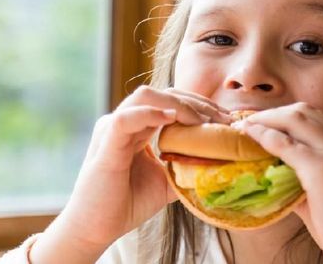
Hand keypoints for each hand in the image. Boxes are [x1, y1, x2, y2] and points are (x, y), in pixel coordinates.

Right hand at [30, 86, 231, 262]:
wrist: (96, 228)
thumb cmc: (126, 203)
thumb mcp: (167, 181)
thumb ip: (187, 167)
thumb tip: (219, 161)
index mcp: (137, 126)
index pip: (170, 101)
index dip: (199, 105)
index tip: (226, 119)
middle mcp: (124, 121)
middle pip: (162, 93)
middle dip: (196, 102)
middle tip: (223, 120)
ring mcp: (112, 129)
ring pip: (145, 96)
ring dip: (179, 105)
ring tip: (202, 122)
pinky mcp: (105, 145)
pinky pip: (126, 118)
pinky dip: (150, 113)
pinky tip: (172, 118)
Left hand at [234, 103, 322, 263]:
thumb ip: (304, 180)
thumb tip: (275, 176)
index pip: (317, 119)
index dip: (288, 116)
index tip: (267, 123)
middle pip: (305, 111)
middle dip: (274, 113)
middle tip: (251, 122)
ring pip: (295, 118)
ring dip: (267, 119)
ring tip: (246, 126)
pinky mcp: (322, 169)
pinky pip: (285, 144)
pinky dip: (265, 136)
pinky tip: (250, 137)